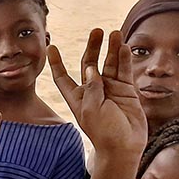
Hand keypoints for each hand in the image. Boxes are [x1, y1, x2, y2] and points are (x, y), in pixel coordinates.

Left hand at [48, 29, 145, 159]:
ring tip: (115, 33)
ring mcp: (110, 89)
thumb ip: (91, 87)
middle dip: (93, 47)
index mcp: (77, 97)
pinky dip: (124, 59)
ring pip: (109, 64)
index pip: (63, 77)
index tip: (52, 47)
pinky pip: (124, 71)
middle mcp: (92, 91)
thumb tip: (92, 69)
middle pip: (89, 64)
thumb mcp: (91, 110)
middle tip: (97, 31)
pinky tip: (124, 46)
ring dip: (112, 49)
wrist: (124, 148)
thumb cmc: (104, 133)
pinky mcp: (126, 91)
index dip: (57, 63)